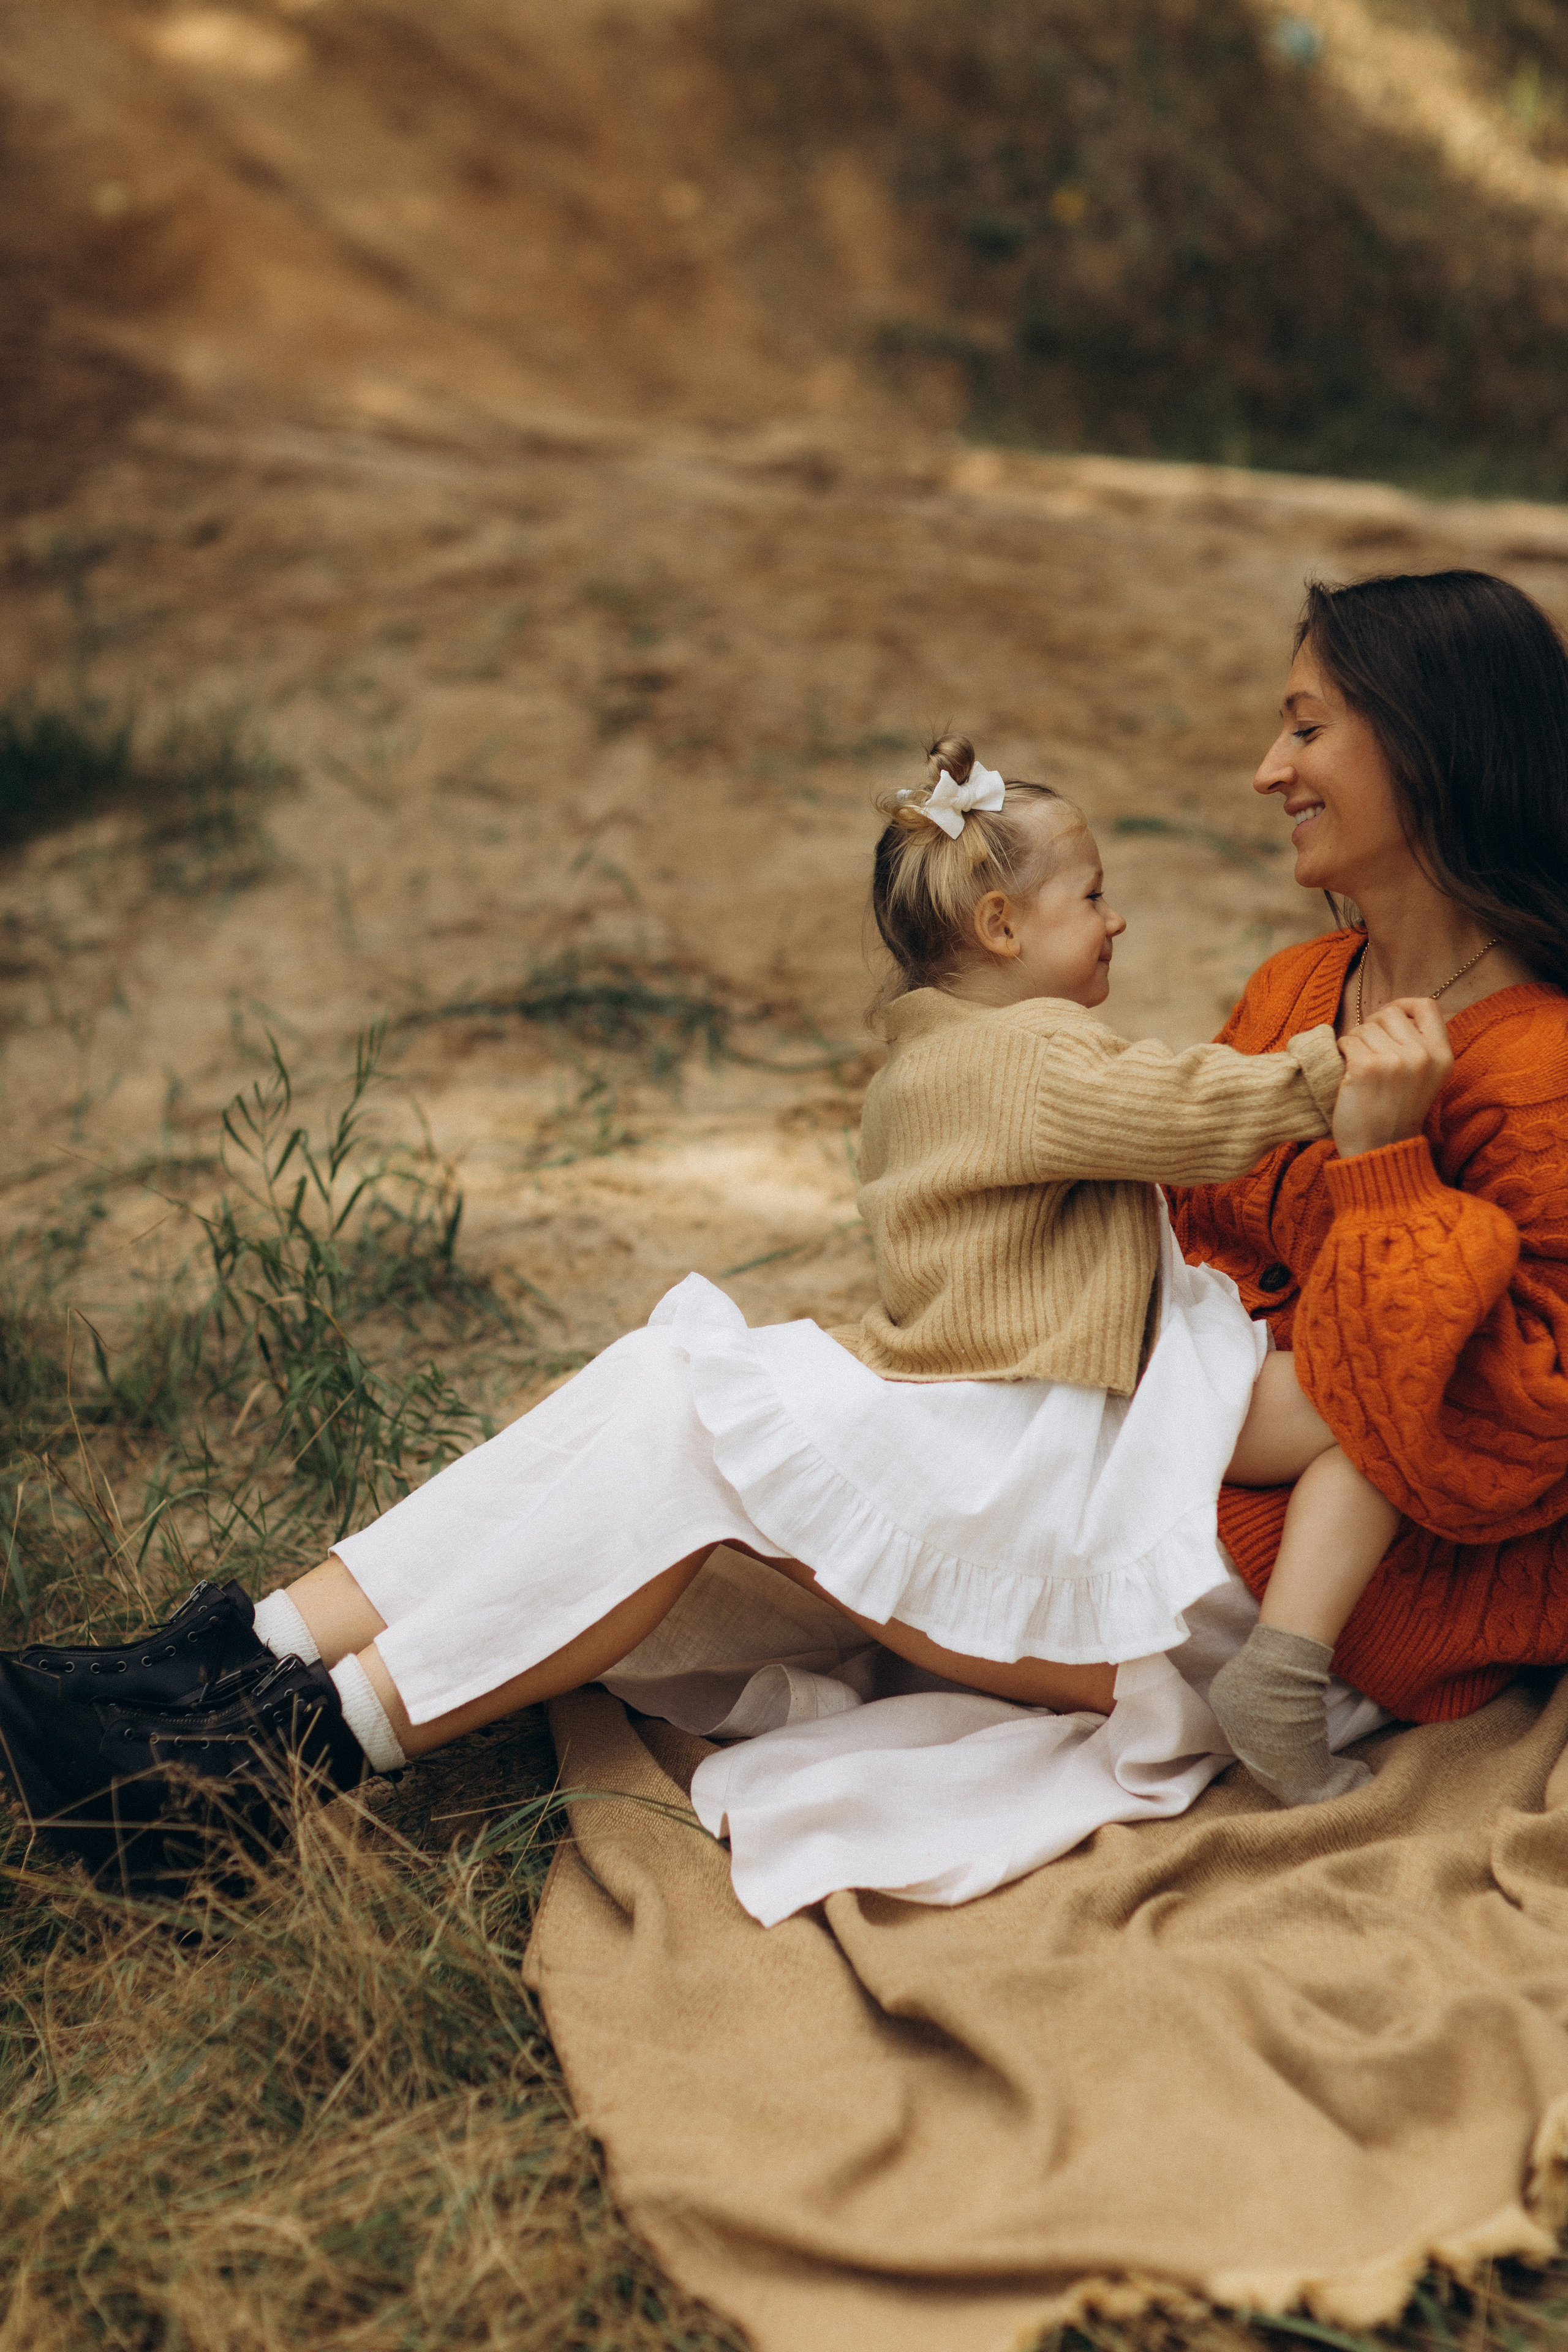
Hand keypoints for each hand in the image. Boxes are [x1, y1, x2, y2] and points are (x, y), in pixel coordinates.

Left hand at [1332, 996, 1454, 1157]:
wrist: (1380, 1150)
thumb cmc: (1396, 1112)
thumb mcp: (1425, 1077)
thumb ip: (1419, 1044)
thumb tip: (1392, 1009)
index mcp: (1442, 1055)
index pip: (1426, 1005)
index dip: (1403, 1006)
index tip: (1388, 1019)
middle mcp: (1423, 1056)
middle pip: (1389, 1013)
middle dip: (1372, 1026)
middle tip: (1368, 1051)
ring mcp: (1395, 1061)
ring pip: (1365, 1026)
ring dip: (1355, 1041)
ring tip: (1359, 1066)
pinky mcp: (1366, 1067)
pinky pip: (1347, 1040)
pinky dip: (1342, 1051)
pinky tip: (1348, 1071)